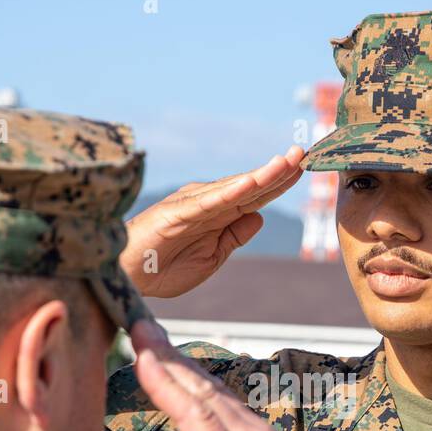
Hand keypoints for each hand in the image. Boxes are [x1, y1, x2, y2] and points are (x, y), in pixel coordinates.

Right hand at [120, 147, 304, 297]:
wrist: (127, 278)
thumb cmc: (163, 267)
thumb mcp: (212, 257)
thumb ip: (234, 236)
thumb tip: (259, 215)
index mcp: (217, 214)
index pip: (255, 196)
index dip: (279, 182)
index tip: (304, 168)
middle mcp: (207, 202)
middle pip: (250, 186)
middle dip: (278, 170)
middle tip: (304, 152)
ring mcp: (192, 205)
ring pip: (234, 188)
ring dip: (261, 175)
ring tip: (287, 161)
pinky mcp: (177, 213)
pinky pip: (209, 202)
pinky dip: (230, 191)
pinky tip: (251, 183)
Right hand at [130, 320, 346, 430]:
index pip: (196, 414)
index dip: (166, 384)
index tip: (141, 354)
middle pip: (204, 390)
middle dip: (169, 357)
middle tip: (138, 324)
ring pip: (217, 390)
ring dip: (184, 363)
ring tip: (155, 338)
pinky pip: (228, 399)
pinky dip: (202, 380)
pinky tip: (189, 372)